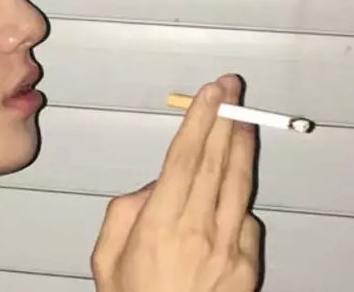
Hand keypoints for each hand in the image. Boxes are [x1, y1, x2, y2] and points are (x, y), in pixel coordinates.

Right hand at [91, 75, 261, 291]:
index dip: (199, 120)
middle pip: (216, 161)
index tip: (209, 93)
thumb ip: (127, 209)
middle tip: (231, 87)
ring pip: (238, 183)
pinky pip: (244, 220)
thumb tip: (155, 184)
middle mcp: (199, 229)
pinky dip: (237, 198)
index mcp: (161, 221)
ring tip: (244, 117)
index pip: (185, 157)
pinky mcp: (247, 267)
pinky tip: (230, 190)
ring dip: (242, 146)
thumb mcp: (107, 254)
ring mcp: (229, 248)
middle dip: (224, 118)